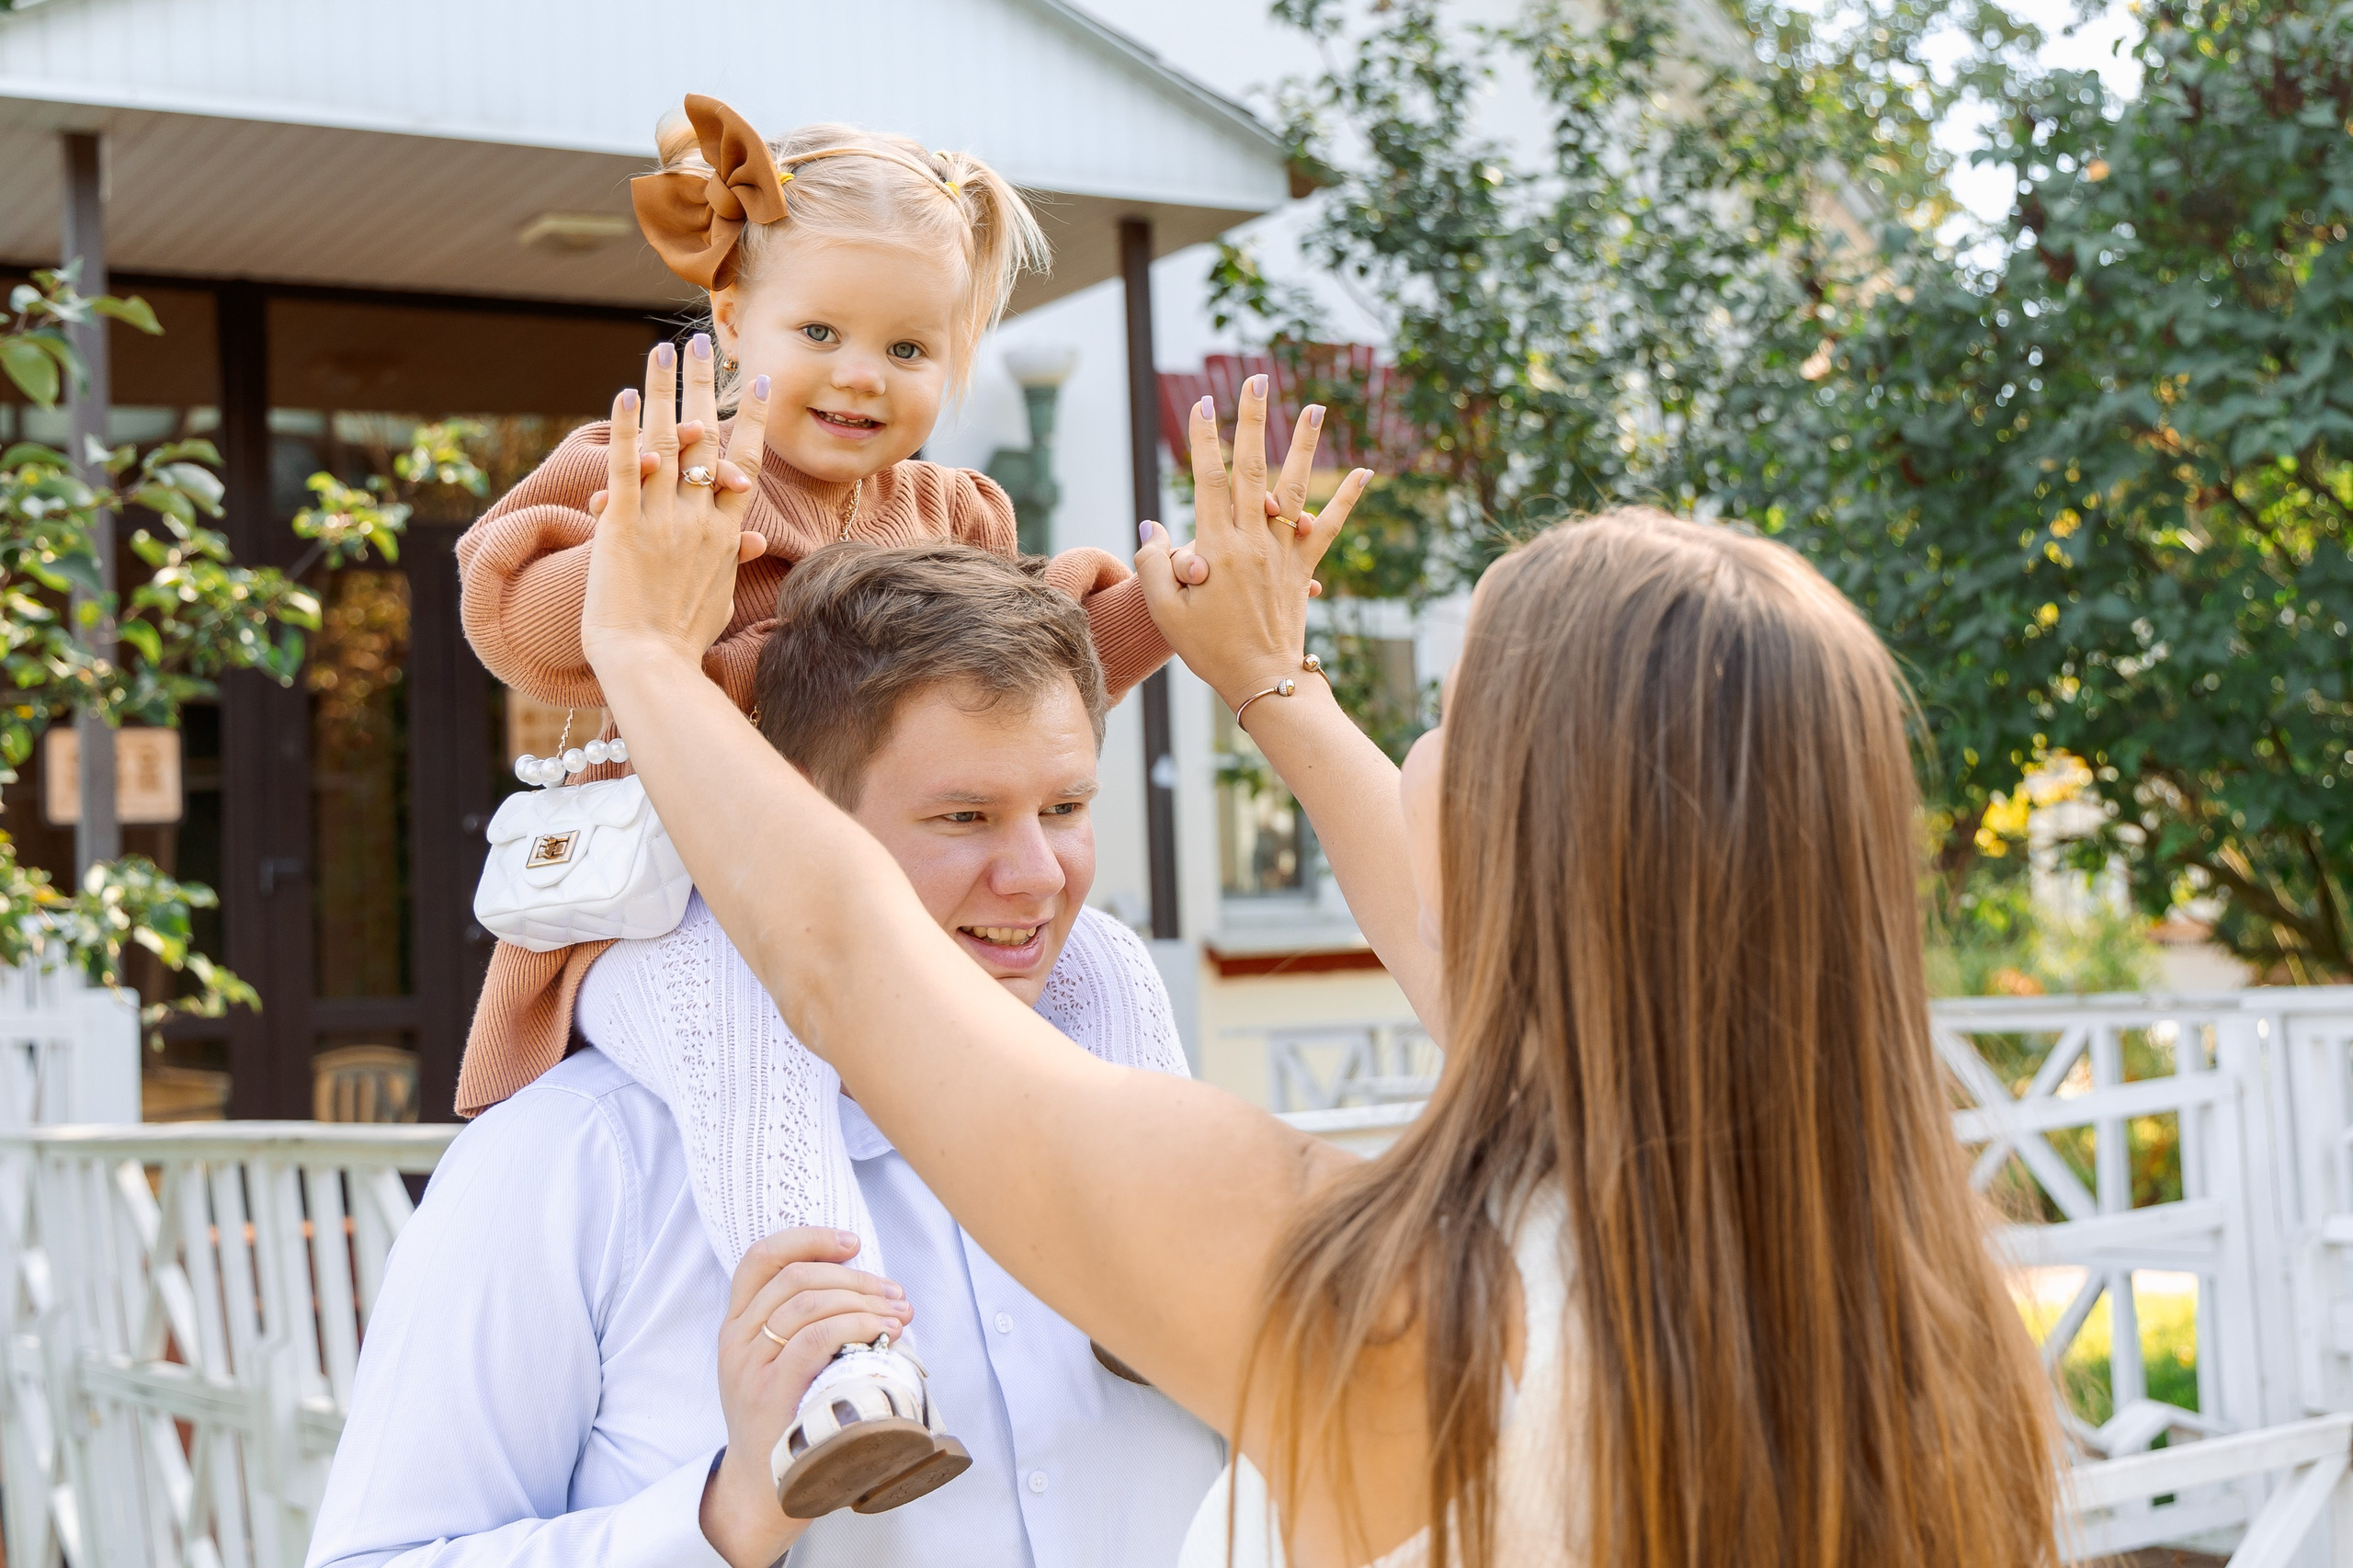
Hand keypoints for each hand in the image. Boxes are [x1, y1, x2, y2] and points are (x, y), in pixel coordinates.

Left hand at [580, 334, 772, 671]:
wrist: (653, 663)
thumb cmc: (684, 640)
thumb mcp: (720, 597)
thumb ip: (734, 561)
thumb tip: (755, 541)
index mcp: (727, 534)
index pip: (744, 462)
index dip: (750, 418)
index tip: (755, 382)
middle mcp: (700, 518)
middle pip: (708, 438)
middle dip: (704, 385)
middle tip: (702, 341)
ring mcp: (663, 520)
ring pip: (668, 442)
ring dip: (665, 390)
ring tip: (663, 349)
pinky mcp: (623, 526)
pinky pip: (627, 468)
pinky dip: (626, 429)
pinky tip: (624, 393)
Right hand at [699, 1227, 915, 1565]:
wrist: (763, 1490)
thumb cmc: (785, 1421)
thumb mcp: (778, 1365)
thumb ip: (803, 1326)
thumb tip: (867, 1286)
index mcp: (736, 1325)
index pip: (761, 1258)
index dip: (808, 1239)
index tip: (851, 1243)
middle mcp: (736, 1340)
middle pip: (796, 1277)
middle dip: (855, 1277)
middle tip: (895, 1292)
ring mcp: (748, 1367)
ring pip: (808, 1304)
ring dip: (864, 1300)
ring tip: (899, 1313)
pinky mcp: (768, 1395)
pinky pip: (814, 1340)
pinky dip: (855, 1326)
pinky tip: (884, 1333)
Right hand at [1135, 374, 1370, 708]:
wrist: (1261, 680)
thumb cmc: (1208, 649)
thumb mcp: (1164, 611)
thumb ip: (1155, 563)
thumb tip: (1153, 524)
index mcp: (1217, 548)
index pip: (1209, 479)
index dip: (1203, 439)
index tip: (1201, 403)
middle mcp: (1254, 540)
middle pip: (1252, 467)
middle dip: (1253, 420)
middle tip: (1257, 379)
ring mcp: (1283, 552)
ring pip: (1295, 487)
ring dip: (1304, 444)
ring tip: (1315, 406)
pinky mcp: (1304, 567)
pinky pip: (1328, 527)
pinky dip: (1347, 499)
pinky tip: (1366, 472)